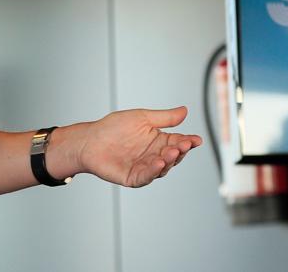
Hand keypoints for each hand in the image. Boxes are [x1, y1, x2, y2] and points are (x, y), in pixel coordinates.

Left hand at [78, 106, 202, 187]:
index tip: (196, 139)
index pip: (178, 142)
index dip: (188, 141)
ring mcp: (144, 167)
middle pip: (173, 156)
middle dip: (180, 151)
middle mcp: (153, 155)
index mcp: (157, 141)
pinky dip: (153, 171)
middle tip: (184, 144)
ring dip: (169, 161)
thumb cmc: (113, 127)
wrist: (90, 140)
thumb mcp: (143, 118)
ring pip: (162, 168)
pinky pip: (146, 177)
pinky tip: (158, 163)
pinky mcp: (133, 177)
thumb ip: (164, 118)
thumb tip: (185, 110)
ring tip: (171, 152)